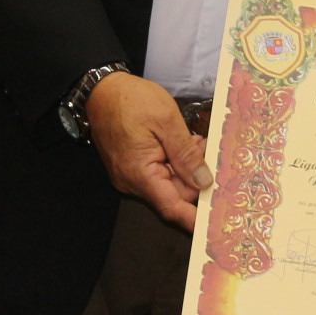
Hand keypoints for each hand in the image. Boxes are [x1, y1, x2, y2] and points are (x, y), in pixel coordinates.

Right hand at [87, 72, 209, 226]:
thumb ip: (186, 153)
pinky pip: (157, 173)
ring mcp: (129, 175)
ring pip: (168, 183)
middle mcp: (132, 181)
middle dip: (196, 177)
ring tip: (195, 141)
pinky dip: (173, 162)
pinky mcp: (131, 167)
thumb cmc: (131, 100)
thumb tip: (203, 181)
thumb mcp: (166, 120)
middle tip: (210, 150)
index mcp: (139, 173)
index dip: (194, 218)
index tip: (214, 225)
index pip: (171, 207)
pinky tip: (181, 144)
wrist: (102, 89)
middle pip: (174, 194)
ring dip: (185, 167)